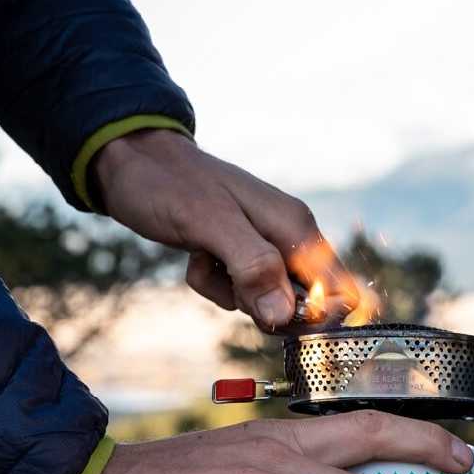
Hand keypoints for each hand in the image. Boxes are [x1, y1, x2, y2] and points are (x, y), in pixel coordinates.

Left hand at [92, 128, 360, 329]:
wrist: (132, 158)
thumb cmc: (168, 184)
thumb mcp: (208, 224)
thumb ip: (252, 266)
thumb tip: (284, 315)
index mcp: (295, 227)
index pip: (341, 290)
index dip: (314, 314)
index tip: (271, 313)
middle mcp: (289, 237)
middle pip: (304, 303)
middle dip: (263, 305)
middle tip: (227, 280)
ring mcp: (267, 246)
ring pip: (269, 300)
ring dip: (232, 293)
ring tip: (205, 259)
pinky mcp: (242, 254)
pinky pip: (242, 291)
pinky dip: (215, 284)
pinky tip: (198, 257)